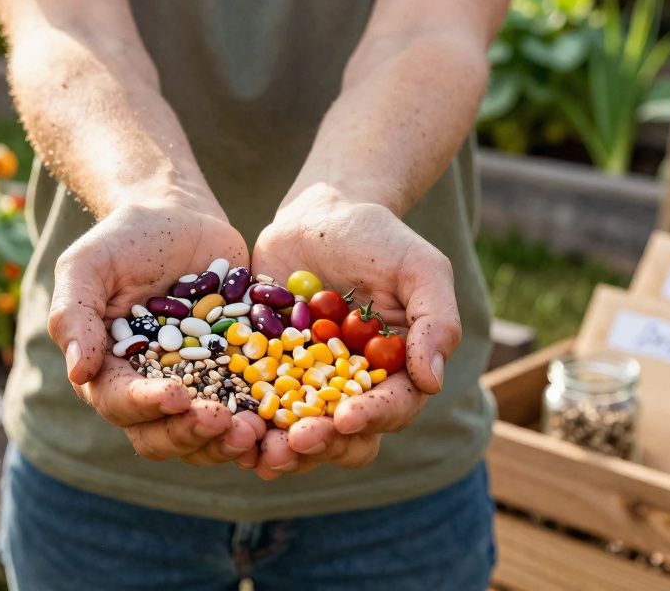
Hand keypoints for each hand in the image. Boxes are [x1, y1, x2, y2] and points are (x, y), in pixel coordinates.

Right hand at [48, 197, 265, 466]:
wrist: (179, 217)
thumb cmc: (124, 239)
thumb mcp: (88, 265)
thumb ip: (74, 314)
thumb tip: (79, 371)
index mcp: (110, 372)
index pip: (121, 404)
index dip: (146, 406)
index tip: (176, 395)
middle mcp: (151, 390)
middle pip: (163, 436)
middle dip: (191, 434)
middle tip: (223, 420)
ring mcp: (198, 387)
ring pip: (207, 437)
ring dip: (228, 441)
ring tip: (255, 429)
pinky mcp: (236, 375)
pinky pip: (249, 410)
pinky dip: (264, 420)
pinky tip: (282, 417)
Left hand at [249, 185, 462, 477]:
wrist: (318, 215)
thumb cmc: (378, 238)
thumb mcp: (420, 267)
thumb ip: (436, 320)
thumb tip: (432, 381)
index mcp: (397, 372)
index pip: (392, 406)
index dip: (372, 417)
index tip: (346, 418)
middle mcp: (354, 388)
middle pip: (346, 436)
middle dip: (324, 444)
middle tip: (298, 441)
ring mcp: (309, 385)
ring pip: (301, 435)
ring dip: (285, 451)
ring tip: (264, 452)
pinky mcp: (268, 373)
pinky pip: (258, 408)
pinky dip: (248, 424)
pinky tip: (233, 430)